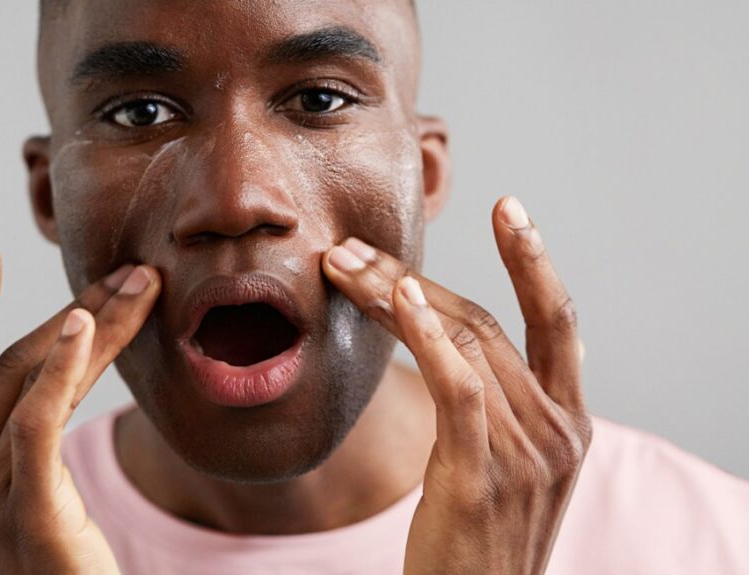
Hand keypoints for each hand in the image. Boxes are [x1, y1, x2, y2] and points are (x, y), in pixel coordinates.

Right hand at [0, 240, 160, 574]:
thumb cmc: (52, 554)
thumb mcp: (29, 480)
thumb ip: (29, 418)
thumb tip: (72, 339)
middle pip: (10, 363)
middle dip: (72, 309)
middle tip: (131, 270)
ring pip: (33, 382)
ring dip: (92, 326)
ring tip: (140, 286)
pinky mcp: (21, 514)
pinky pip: (37, 423)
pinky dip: (60, 369)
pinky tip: (83, 326)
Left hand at [322, 196, 592, 574]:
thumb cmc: (478, 538)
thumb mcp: (502, 463)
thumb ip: (493, 404)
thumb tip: (443, 340)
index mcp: (569, 422)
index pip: (558, 322)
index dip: (535, 261)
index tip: (509, 208)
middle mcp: (558, 430)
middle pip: (486, 321)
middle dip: (414, 276)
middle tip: (356, 248)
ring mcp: (526, 453)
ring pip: (462, 341)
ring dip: (393, 295)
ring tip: (342, 268)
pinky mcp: (481, 476)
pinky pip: (457, 387)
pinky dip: (427, 336)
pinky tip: (395, 300)